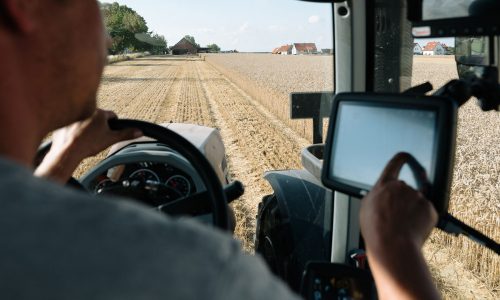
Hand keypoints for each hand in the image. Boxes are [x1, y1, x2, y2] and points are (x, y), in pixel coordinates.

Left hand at [35, 109, 141, 182]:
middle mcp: (85, 111)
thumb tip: (139, 132)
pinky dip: (74, 130)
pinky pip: (72, 125)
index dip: (114, 124)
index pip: (112, 115)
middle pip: (97, 117)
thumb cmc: (88, 144)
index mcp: (99, 113)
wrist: (67, 151)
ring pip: (85, 120)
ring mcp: (73, 116)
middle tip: (98, 136)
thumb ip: (126, 134)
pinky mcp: (63, 123)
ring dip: (87, 126)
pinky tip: (75, 139)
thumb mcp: (111, 139)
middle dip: (99, 125)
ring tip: (86, 139)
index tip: (112, 130)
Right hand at [360, 153, 439, 299]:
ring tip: (402, 227)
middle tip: (395, 217)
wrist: (392, 245)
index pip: (395, 163)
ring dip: (411, 211)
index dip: (401, 159)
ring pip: (415, 202)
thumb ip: (376, 195)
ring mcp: (417, 197)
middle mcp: (402, 187)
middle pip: (404, 189)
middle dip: (402, 200)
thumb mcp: (366, 207)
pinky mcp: (429, 209)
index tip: (406, 156)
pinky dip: (421, 220)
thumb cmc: (376, 229)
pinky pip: (426, 212)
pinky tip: (412, 229)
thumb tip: (381, 194)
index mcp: (385, 185)